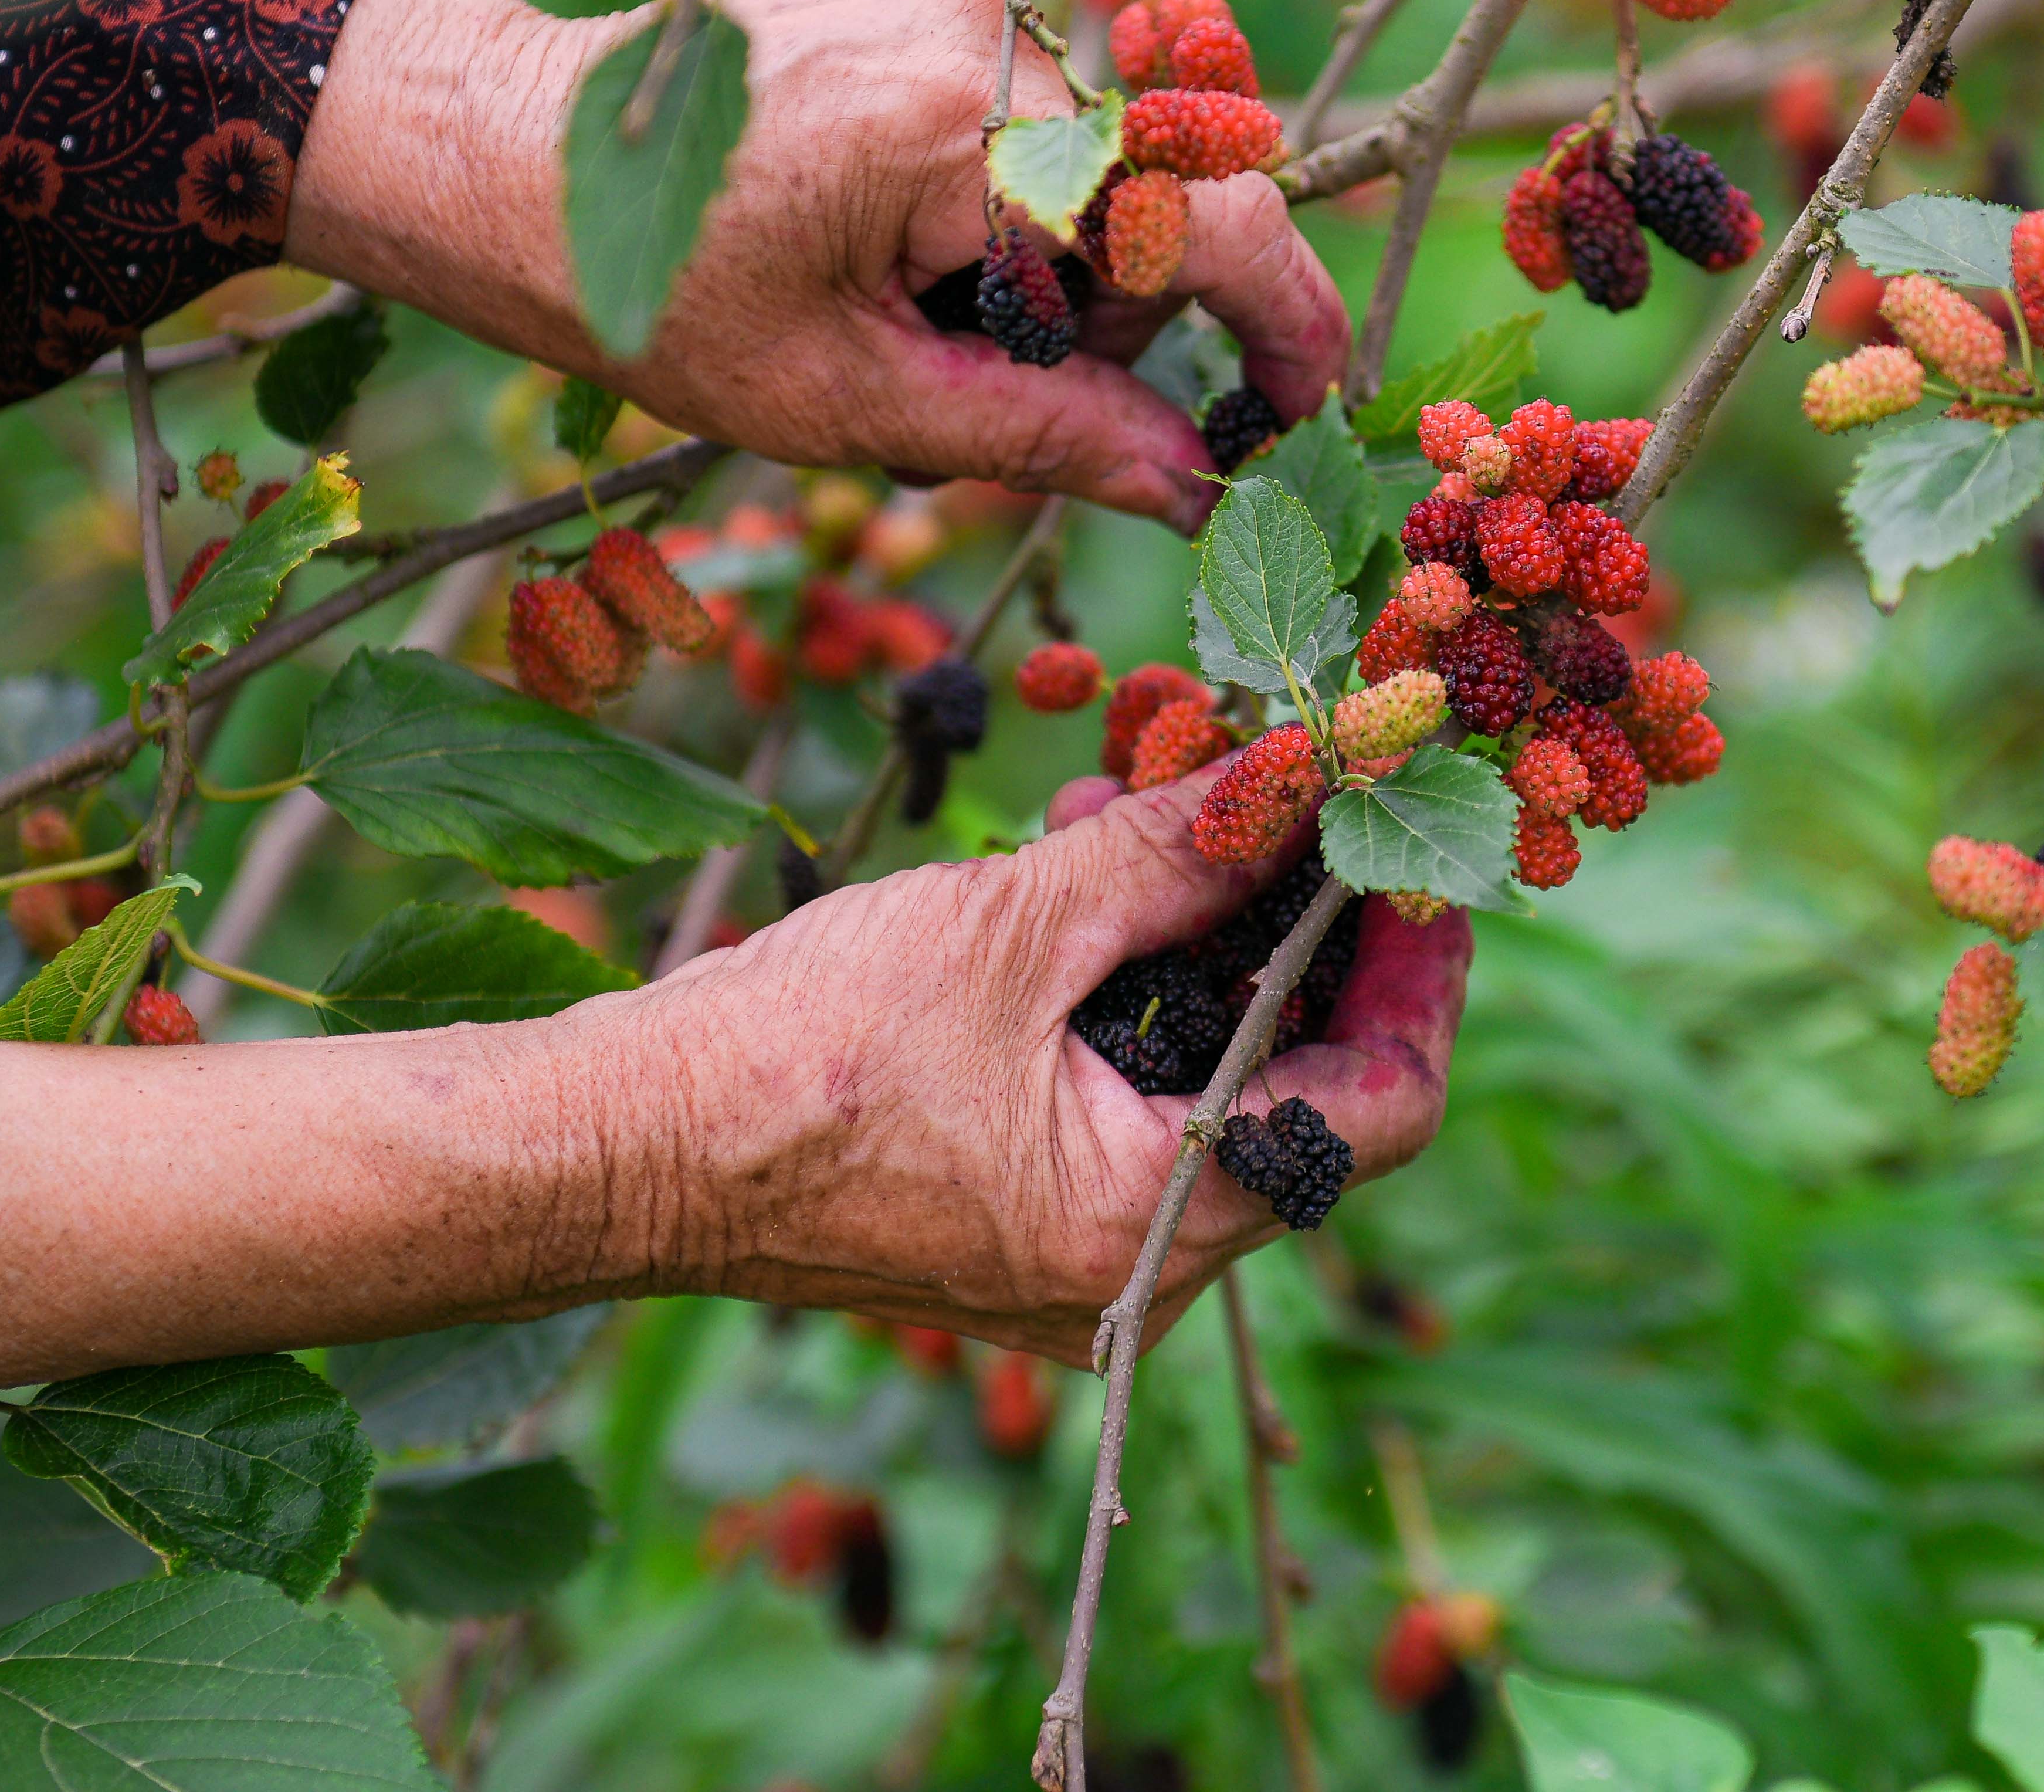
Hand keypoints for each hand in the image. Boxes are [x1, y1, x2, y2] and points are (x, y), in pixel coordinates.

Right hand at [0, 774, 1462, 1391]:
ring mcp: (1075, 1256)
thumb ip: (1181, 852)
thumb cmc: (793, 1052)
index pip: (1381, 1110)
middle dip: (1306, 932)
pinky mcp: (1017, 1218)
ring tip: (1182, 800)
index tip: (1427, 852)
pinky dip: (1131, 990)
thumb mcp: (1013, 922)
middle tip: (1308, 796)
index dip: (1422, 970)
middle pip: (1303, 1094)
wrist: (616, 1146)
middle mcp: (1136, 1272)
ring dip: (1210, 941)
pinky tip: (1097, 867)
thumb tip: (1311, 771)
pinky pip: (1127, 1101)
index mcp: (1155, 1223)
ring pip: (1210, 1085)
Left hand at [286, 0, 1346, 531]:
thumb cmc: (652, 298)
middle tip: (977, 374)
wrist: (501, 157)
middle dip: (1105, 313)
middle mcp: (983, 18)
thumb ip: (1042, 436)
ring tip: (914, 299)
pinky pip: (1031, 104)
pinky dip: (1000, 190)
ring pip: (1093, 157)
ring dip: (1047, 257)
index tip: (1308, 407)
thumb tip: (1194, 487)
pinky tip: (898, 226)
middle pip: (1149, 198)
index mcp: (966, 125)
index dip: (1282, 322)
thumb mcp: (851, 403)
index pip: (1203, 220)